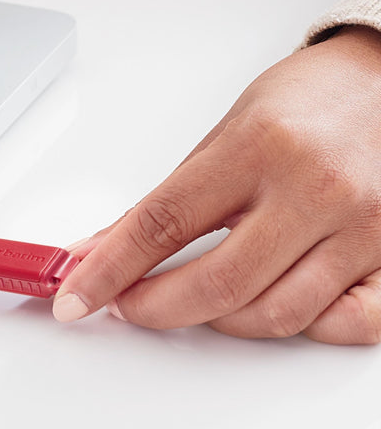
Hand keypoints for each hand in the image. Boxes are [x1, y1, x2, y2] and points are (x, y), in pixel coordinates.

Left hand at [53, 25, 380, 343]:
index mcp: (257, 148)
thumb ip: (167, 198)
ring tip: (193, 298)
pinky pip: (347, 324)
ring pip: (275, 314)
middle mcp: (312, 189)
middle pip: (217, 284)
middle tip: (126, 304)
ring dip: (216, 321)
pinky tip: (270, 305)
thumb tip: (104, 245)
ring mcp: (360, 228)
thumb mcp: (224, 133)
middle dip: (155, 307)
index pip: (163, 222)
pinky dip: (300, 328)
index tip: (76, 295)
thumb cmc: (303, 99)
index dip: (110, 268)